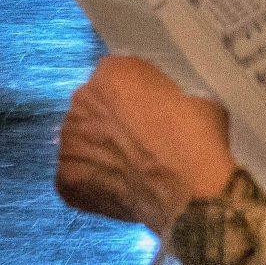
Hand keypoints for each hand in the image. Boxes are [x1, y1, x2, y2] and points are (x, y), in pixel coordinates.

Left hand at [57, 56, 239, 238]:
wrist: (191, 190)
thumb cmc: (199, 139)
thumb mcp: (191, 96)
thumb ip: (163, 93)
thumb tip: (160, 105)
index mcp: (112, 73)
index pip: (112, 81)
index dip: (129, 101)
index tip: (144, 117)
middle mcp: (82, 99)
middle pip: (90, 109)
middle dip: (108, 124)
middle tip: (134, 145)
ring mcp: (70, 139)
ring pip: (80, 142)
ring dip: (97, 153)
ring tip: (126, 171)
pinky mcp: (66, 176)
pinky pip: (76, 177)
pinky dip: (92, 185)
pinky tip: (117, 191)